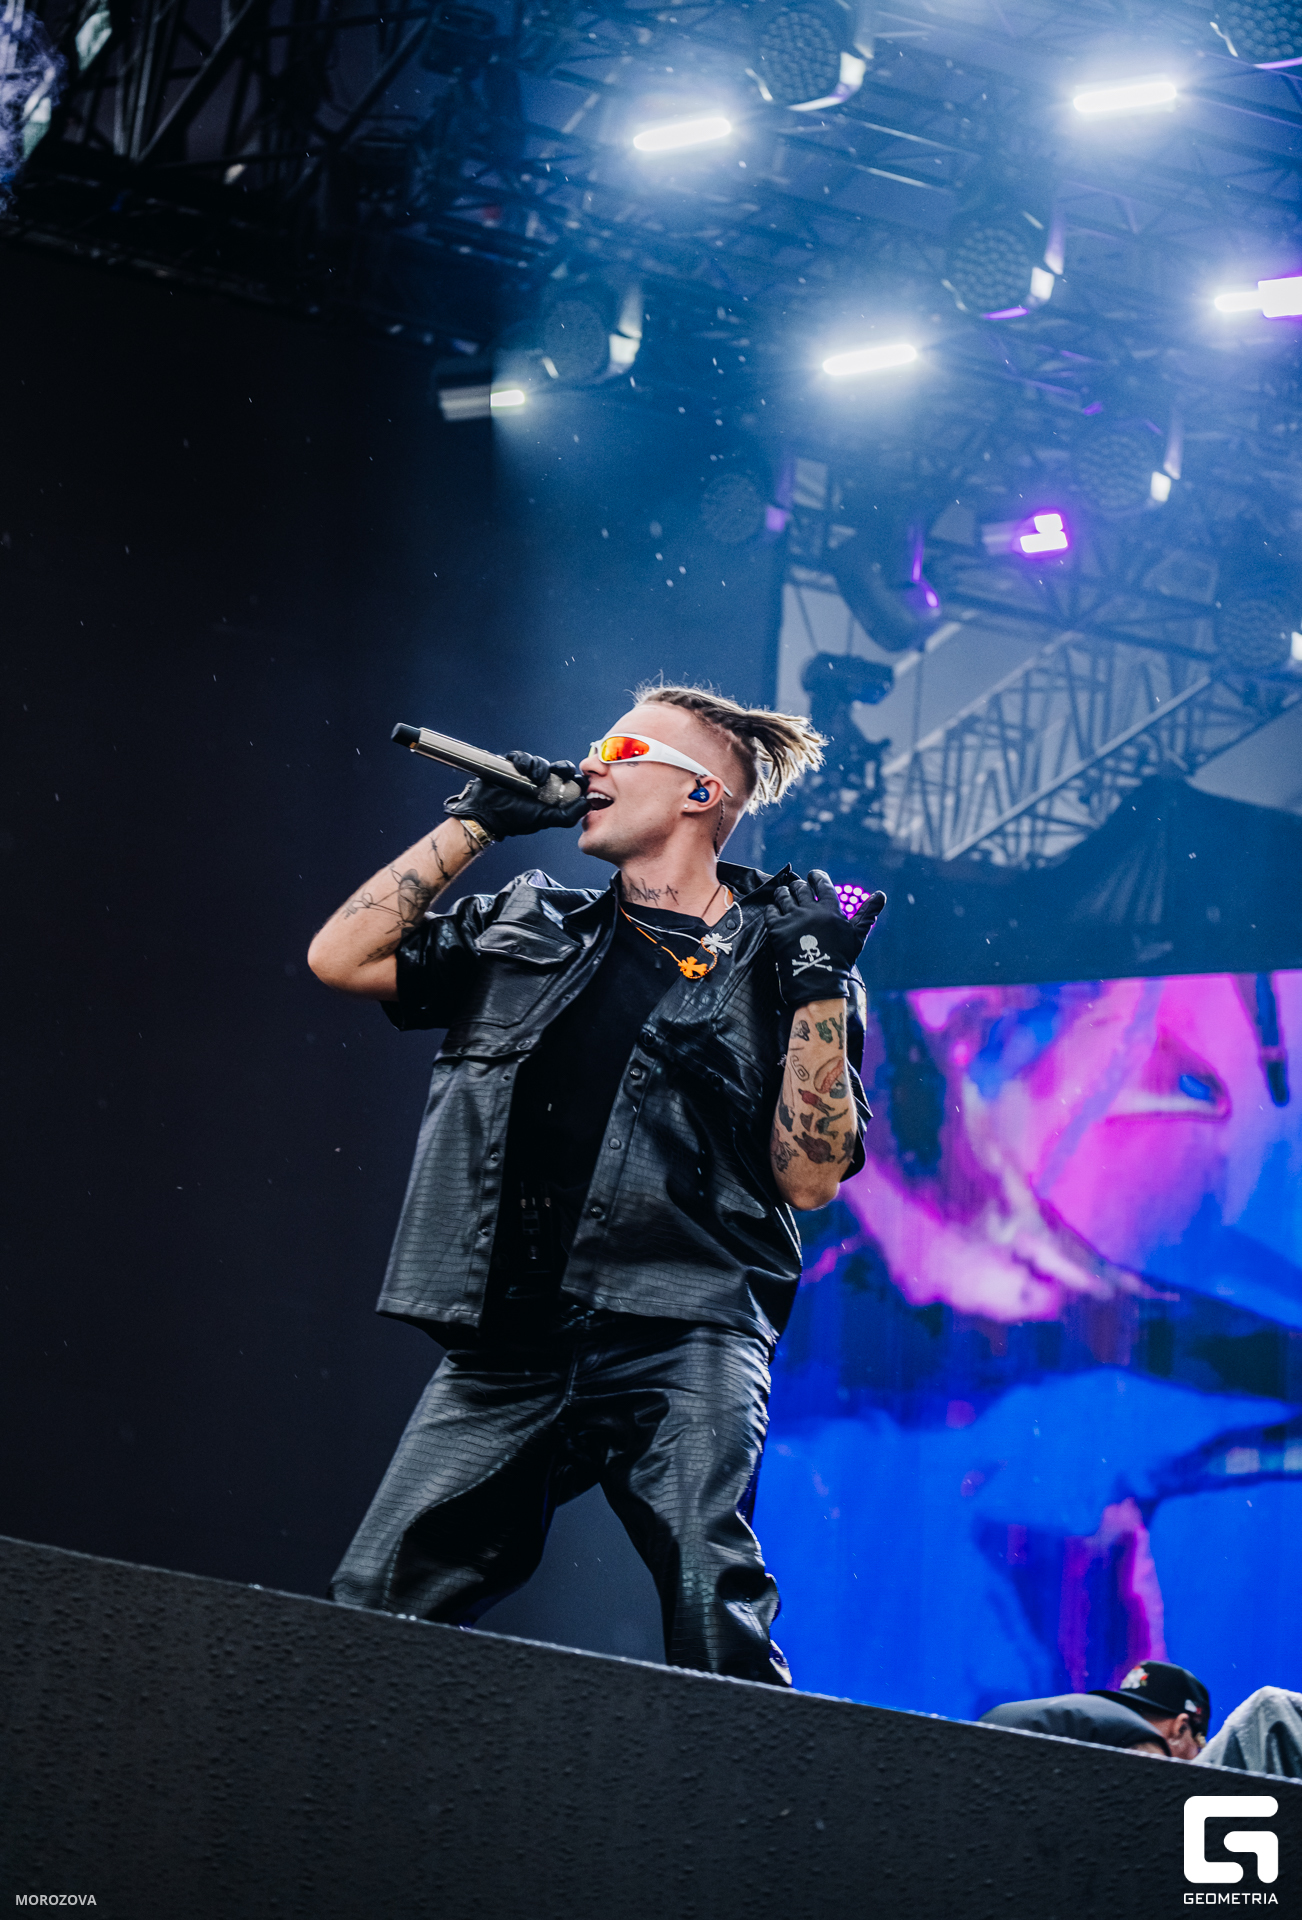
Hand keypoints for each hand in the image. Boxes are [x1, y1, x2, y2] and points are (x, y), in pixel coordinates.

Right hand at [444, 751, 610, 838]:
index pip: (568, 780)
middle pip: (557, 767)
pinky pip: (521, 757)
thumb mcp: (545, 819)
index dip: (573, 777)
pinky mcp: (511, 765)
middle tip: (559, 772)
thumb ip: (567, 815)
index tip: (575, 779)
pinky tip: (521, 769)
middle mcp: (541, 782)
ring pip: (539, 762)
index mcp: (551, 793)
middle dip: (560, 768)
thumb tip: (586, 804)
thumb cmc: (515, 819)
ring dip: (538, 767)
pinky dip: (522, 760)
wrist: (488, 815)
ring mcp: (526, 773)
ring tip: (533, 778)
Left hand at [764, 870, 884, 1008]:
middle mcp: (811, 910)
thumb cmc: (840, 960)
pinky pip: (771, 910)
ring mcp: (793, 919)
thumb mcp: (857, 935)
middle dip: (799, 886)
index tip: (813, 876)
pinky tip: (777, 914)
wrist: (819, 983)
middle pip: (799, 887)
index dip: (816, 876)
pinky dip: (773, 909)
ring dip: (784, 894)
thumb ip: (867, 912)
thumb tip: (881, 895)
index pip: (821, 882)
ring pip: (783, 895)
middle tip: (798, 890)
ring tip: (785, 898)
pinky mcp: (777, 930)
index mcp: (831, 909)